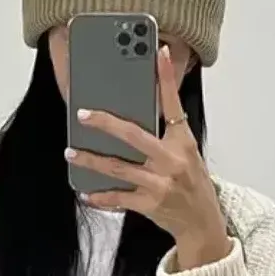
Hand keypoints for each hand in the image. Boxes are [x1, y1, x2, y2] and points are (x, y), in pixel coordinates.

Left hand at [66, 46, 232, 269]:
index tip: (158, 52)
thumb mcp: (188, 153)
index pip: (173, 104)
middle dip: (105, 124)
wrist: (203, 223)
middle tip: (82, 114)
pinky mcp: (149, 204)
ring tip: (71, 153)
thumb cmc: (193, 183)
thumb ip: (168, 133)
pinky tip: (84, 192)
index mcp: (183, 142)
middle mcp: (172, 160)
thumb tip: (137, 112)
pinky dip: (99, 196)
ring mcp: (160, 183)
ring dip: (91, 160)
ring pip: (118, 168)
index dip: (166, 77)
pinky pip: (118, 198)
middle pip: (133, 135)